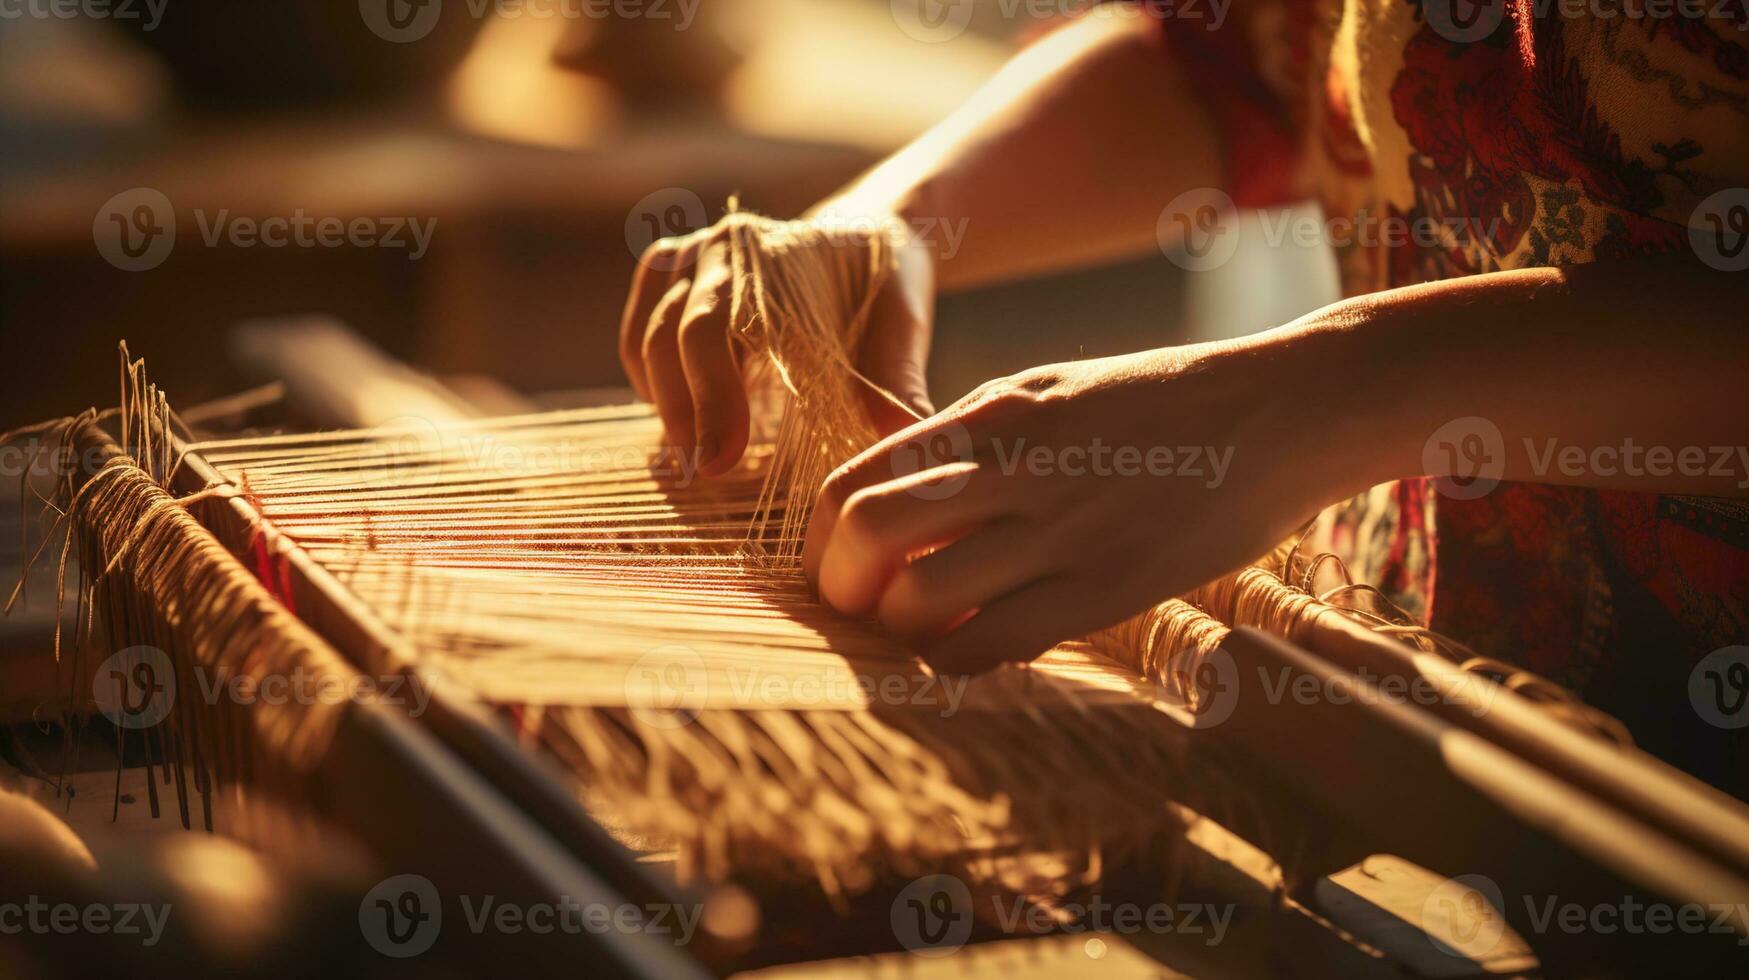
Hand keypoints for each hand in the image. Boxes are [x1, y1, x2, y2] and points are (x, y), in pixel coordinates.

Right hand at [618, 211, 936, 475]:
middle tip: (704, 471)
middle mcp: (721, 247)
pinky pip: (639, 332)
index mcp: (773, 253)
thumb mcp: (902, 320)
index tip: (719, 460)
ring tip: (694, 456)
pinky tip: (680, 418)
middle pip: (674, 332)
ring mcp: (689, 257)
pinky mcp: (670, 274)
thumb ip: (897, 375)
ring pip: (649, 335)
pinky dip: (648, 378)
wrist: (860, 236)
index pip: (721, 326)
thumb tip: (900, 437)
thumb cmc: (882, 285)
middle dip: (685, 409)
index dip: (713, 398)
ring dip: (665, 400)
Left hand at [802, 341, 1351, 674]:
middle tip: (860, 607)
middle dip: (842, 585)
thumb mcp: (1048, 392)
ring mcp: (1059, 529)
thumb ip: (972, 443)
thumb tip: (898, 498)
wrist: (1279, 413)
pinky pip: (995, 643)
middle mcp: (1010, 466)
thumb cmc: (1161, 405)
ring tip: (921, 633)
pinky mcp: (1107, 586)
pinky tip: (975, 650)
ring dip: (898, 630)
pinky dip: (960, 659)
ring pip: (921, 599)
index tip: (835, 565)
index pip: (854, 477)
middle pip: (866, 533)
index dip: (822, 539)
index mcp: (989, 413)